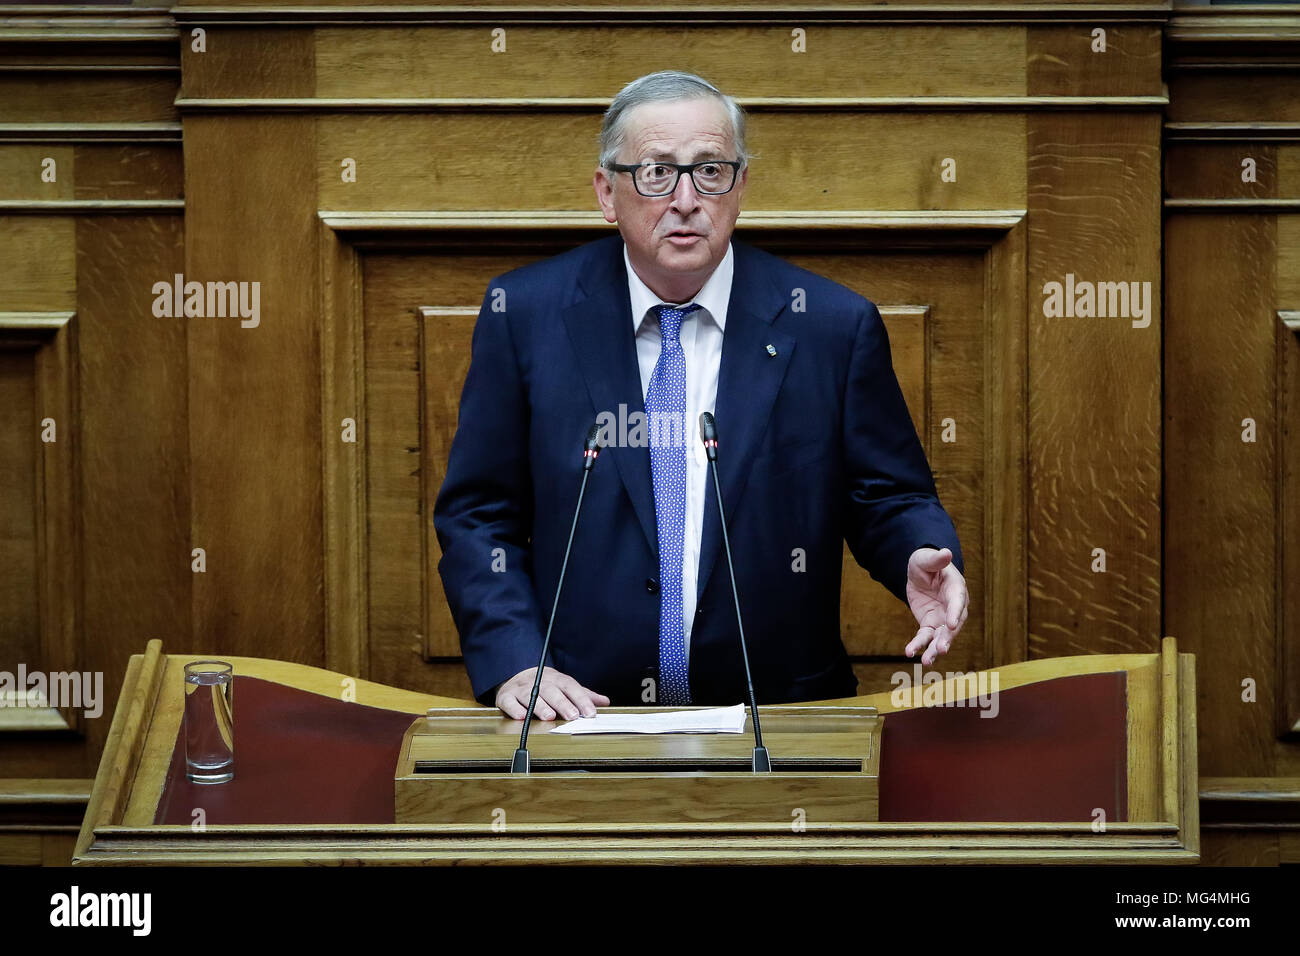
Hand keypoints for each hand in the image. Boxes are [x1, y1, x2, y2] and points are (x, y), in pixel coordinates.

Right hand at [494, 666, 609, 720]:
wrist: (515, 676)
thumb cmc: (545, 686)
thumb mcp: (564, 687)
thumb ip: (583, 695)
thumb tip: (604, 701)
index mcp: (556, 680)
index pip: (571, 687)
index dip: (582, 699)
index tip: (591, 713)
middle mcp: (540, 682)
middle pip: (552, 691)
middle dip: (563, 703)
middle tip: (572, 715)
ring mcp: (522, 689)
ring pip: (531, 696)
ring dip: (540, 706)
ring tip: (549, 716)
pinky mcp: (506, 696)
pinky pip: (509, 702)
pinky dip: (515, 709)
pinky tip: (521, 716)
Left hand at [903, 547, 968, 666]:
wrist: (919, 572)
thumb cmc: (927, 563)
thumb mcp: (927, 559)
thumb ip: (937, 560)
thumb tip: (946, 553)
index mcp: (956, 589)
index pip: (958, 602)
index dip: (955, 613)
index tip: (951, 624)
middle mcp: (953, 608)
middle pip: (952, 626)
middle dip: (947, 638)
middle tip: (941, 649)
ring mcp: (942, 618)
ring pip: (940, 637)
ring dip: (934, 650)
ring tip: (927, 661)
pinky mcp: (929, 625)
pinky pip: (925, 637)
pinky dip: (918, 645)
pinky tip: (909, 652)